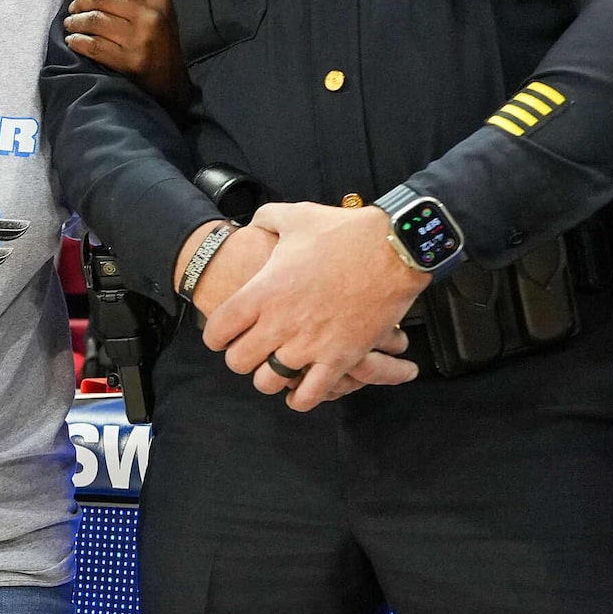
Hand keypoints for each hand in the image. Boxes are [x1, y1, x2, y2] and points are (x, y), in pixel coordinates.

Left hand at [63, 0, 189, 102]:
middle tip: (74, 4)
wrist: (179, 77)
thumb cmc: (168, 32)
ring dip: (75, 20)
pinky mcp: (129, 62)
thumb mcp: (166, 0)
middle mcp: (151, 15)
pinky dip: (77, 41)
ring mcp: (140, 39)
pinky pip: (93, 46)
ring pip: (94, 20)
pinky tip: (73, 39)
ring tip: (70, 21)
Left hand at [201, 203, 428, 409]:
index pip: (218, 331)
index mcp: (262, 292)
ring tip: (276, 367)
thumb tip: (253, 224)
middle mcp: (280, 323)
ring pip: (269, 382)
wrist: (395, 246)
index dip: (217, 336)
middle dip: (241, 359)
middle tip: (252, 351)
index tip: (224, 335)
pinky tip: (300, 390)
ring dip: (269, 377)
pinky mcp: (341, 358)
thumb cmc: (344, 230)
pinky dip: (301, 398)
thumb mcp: (295, 215)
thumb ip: (265, 219)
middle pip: (238, 362)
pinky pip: (310, 395)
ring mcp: (310, 344)